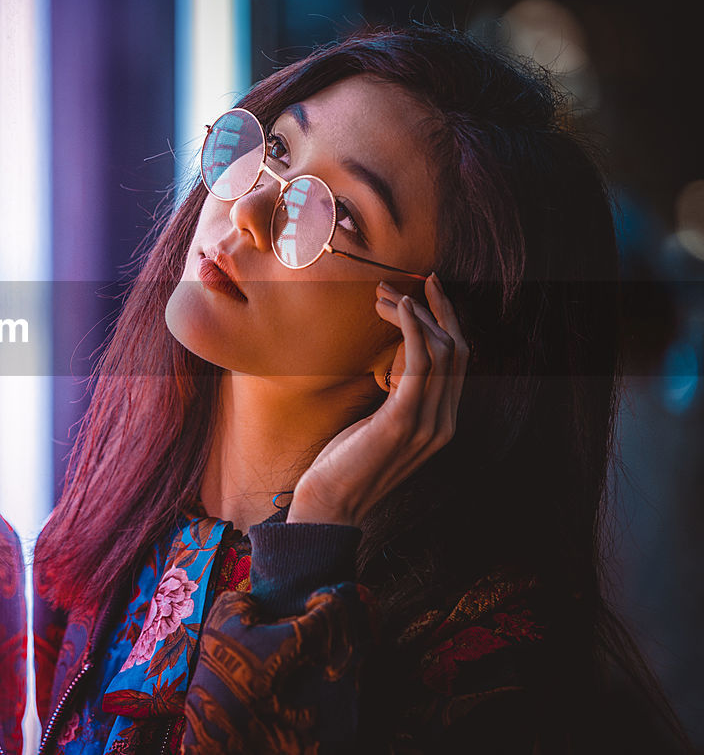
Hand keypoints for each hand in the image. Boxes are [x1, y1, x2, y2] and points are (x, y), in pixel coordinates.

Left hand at [286, 273, 468, 526]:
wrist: (329, 506)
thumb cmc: (344, 465)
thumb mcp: (378, 426)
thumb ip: (396, 401)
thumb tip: (394, 367)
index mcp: (441, 423)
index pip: (459, 363)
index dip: (448, 322)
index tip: (429, 291)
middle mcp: (443, 423)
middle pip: (458, 350)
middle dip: (436, 309)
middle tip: (409, 281)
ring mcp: (428, 423)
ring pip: (441, 350)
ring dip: (416, 314)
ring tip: (386, 293)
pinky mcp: (403, 420)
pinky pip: (419, 362)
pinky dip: (413, 328)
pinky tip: (399, 307)